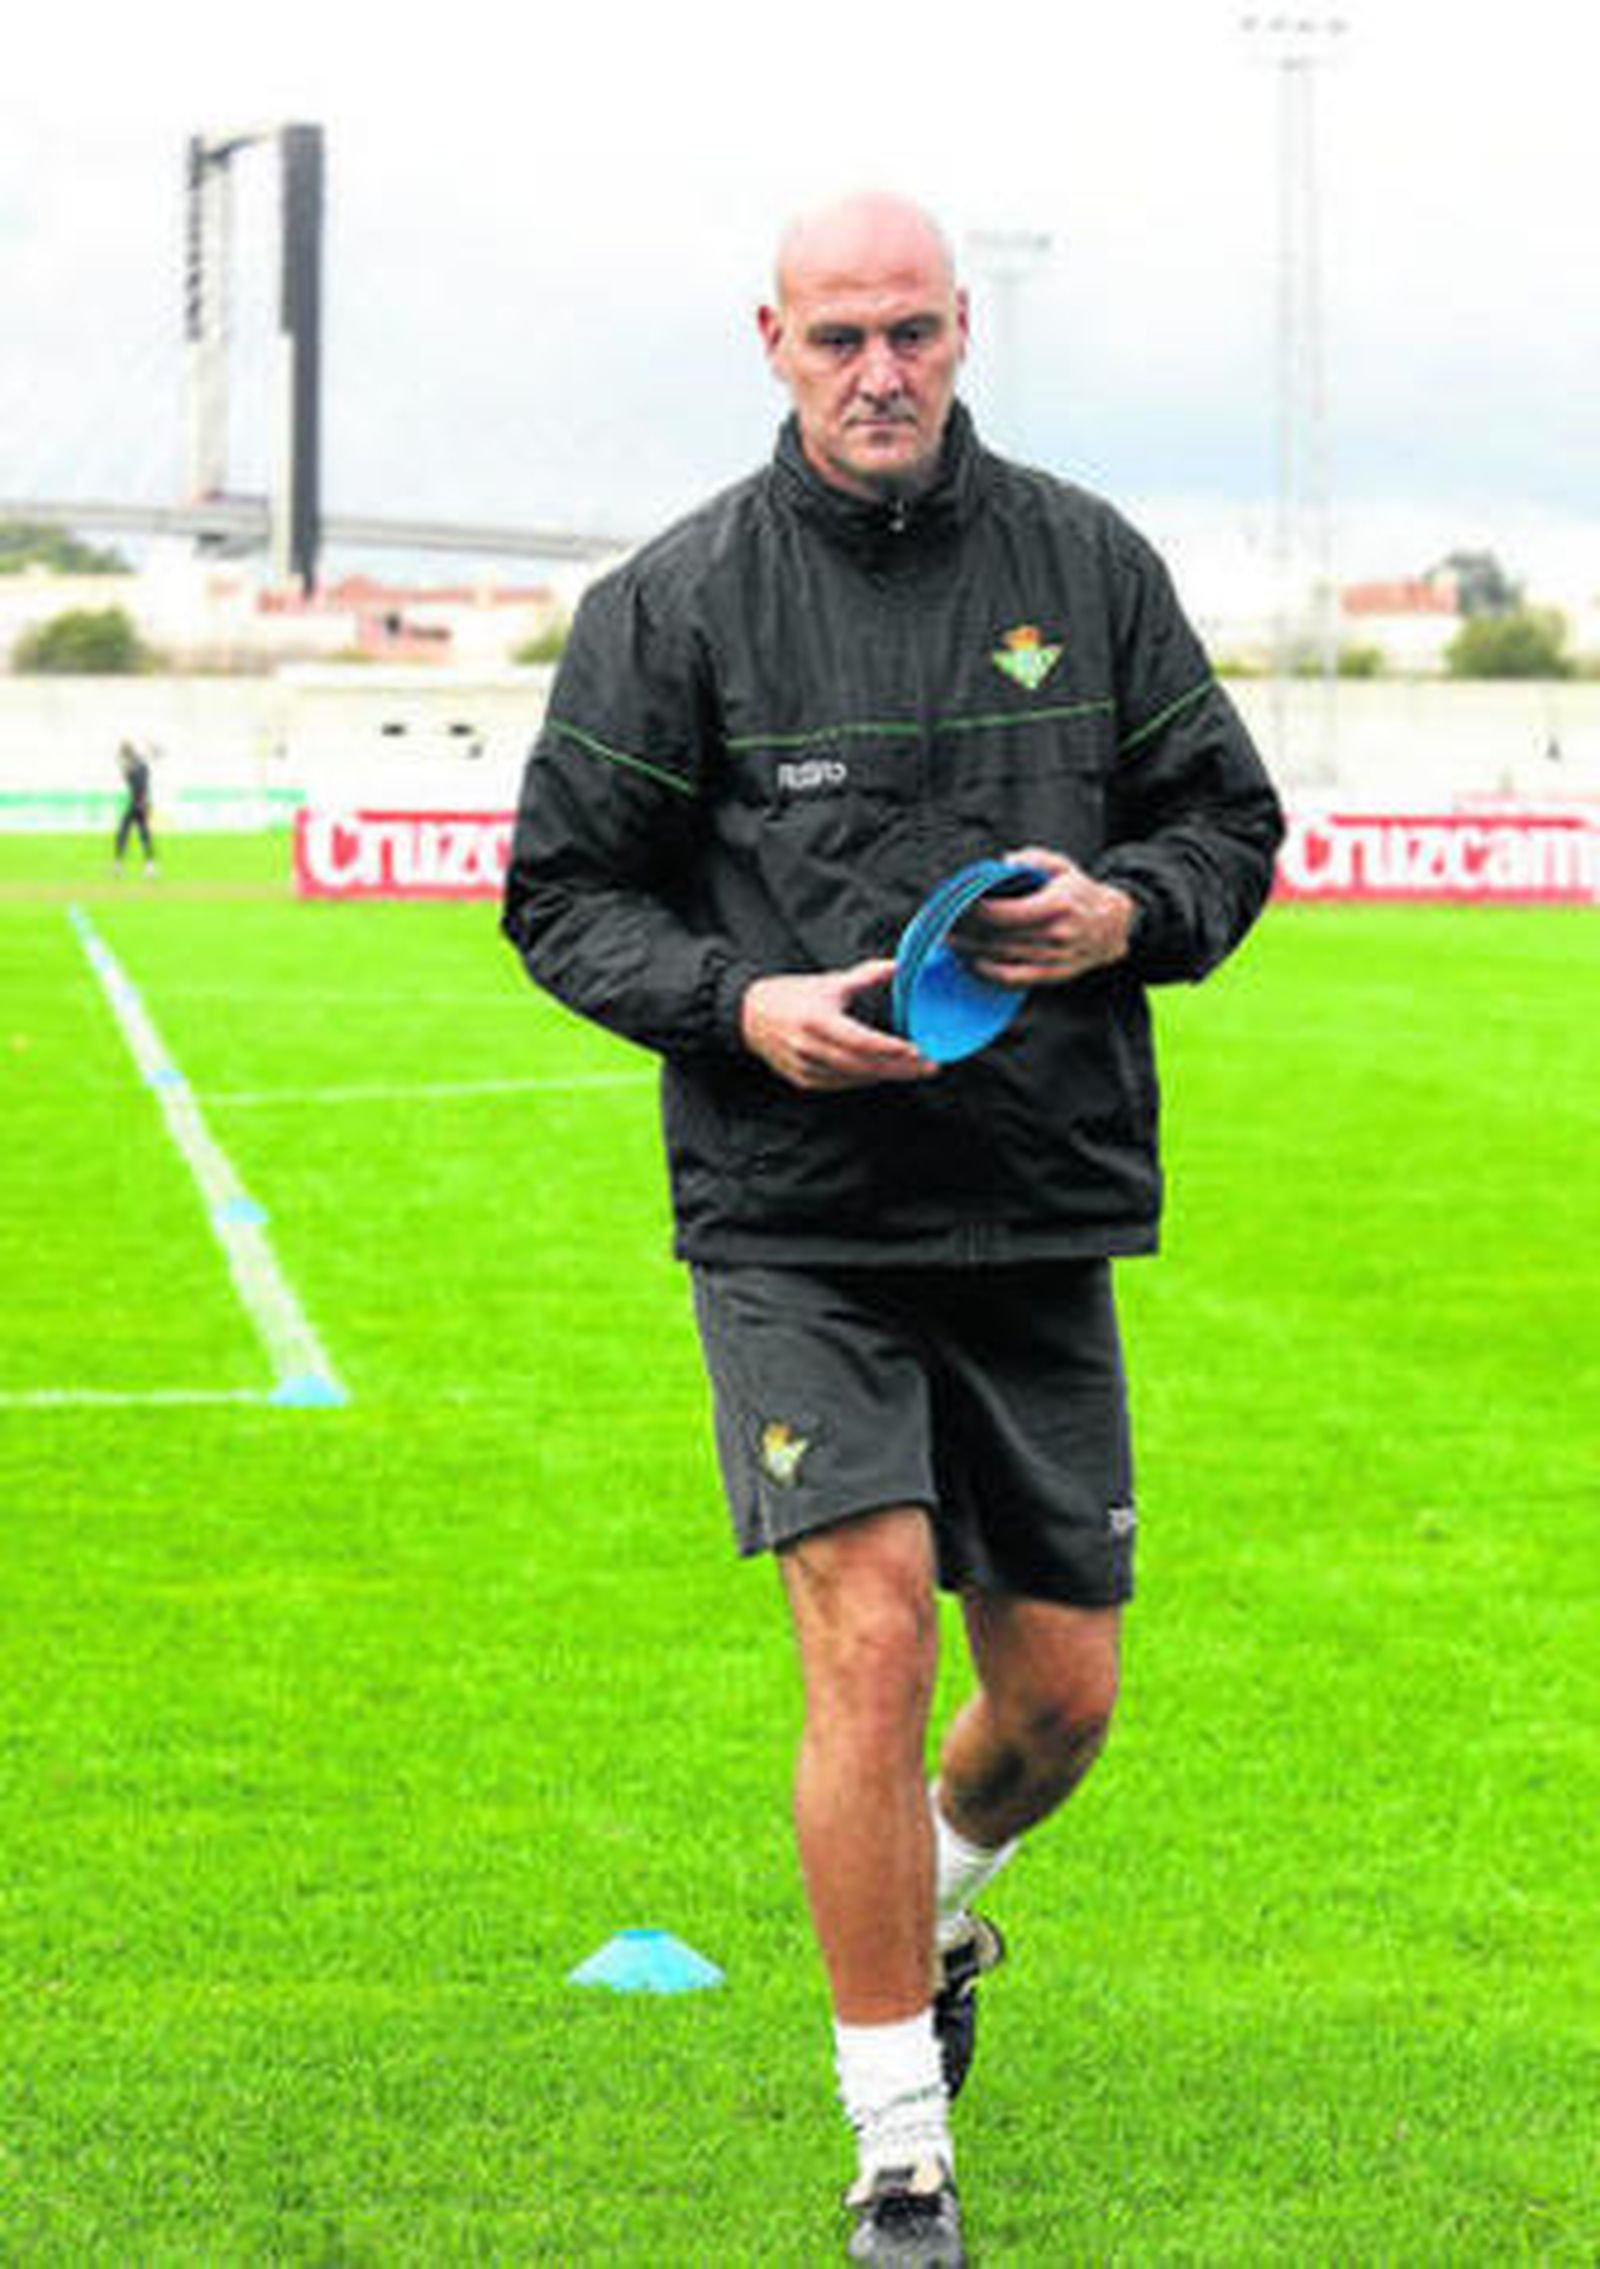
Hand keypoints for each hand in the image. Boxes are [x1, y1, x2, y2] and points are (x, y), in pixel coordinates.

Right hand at [740, 960, 938, 1091]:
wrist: (750, 1015)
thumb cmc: (791, 996)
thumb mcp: (829, 982)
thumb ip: (866, 975)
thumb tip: (899, 966)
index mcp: (817, 1021)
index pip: (862, 1041)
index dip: (892, 1048)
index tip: (918, 1050)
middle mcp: (810, 1048)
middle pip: (864, 1066)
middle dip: (900, 1068)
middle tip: (929, 1066)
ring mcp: (805, 1068)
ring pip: (855, 1079)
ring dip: (886, 1076)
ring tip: (914, 1070)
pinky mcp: (803, 1081)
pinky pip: (841, 1085)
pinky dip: (865, 1080)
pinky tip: (884, 1074)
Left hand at [960, 848, 1133, 985]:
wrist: (1115, 925)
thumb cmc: (1082, 893)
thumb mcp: (1062, 866)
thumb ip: (1033, 859)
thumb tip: (1004, 863)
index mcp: (1056, 906)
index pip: (1005, 913)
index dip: (976, 912)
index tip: (958, 905)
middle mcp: (1055, 935)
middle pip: (999, 937)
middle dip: (967, 933)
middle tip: (944, 926)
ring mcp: (1055, 958)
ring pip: (1004, 958)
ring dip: (973, 953)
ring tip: (951, 944)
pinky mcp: (1054, 974)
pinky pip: (1017, 979)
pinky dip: (992, 975)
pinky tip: (974, 965)